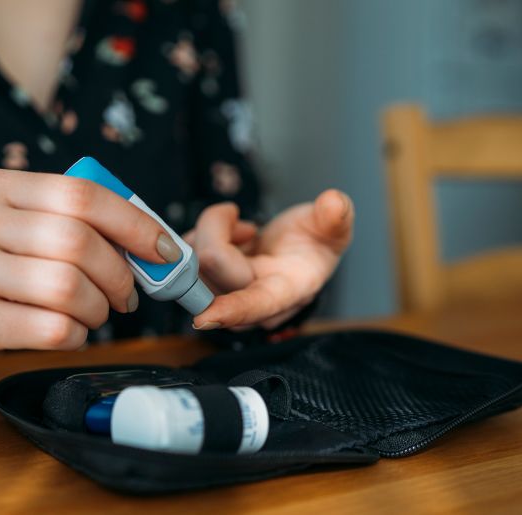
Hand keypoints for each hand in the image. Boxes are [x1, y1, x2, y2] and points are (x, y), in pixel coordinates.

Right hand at [0, 169, 182, 373]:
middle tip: (127, 295)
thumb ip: (61, 222)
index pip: (81, 194)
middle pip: (79, 243)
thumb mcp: (2, 226)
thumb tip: (146, 242)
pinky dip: (76, 335)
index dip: (134, 223)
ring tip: (94, 315)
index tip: (163, 249)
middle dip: (121, 274)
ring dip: (99, 309)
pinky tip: (68, 333)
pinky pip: (50, 328)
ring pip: (69, 288)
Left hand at [188, 190, 352, 330]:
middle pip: (213, 267)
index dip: (232, 310)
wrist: (298, 248)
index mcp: (287, 291)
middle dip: (218, 231)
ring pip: (194, 260)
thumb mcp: (332, 226)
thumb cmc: (314, 242)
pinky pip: (185, 260)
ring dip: (209, 232)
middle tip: (242, 220)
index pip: (256, 304)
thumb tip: (335, 204)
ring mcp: (227, 296)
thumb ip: (336, 217)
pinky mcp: (208, 285)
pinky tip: (225, 232)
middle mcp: (253, 301)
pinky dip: (198, 236)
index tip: (204, 317)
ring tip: (240, 228)